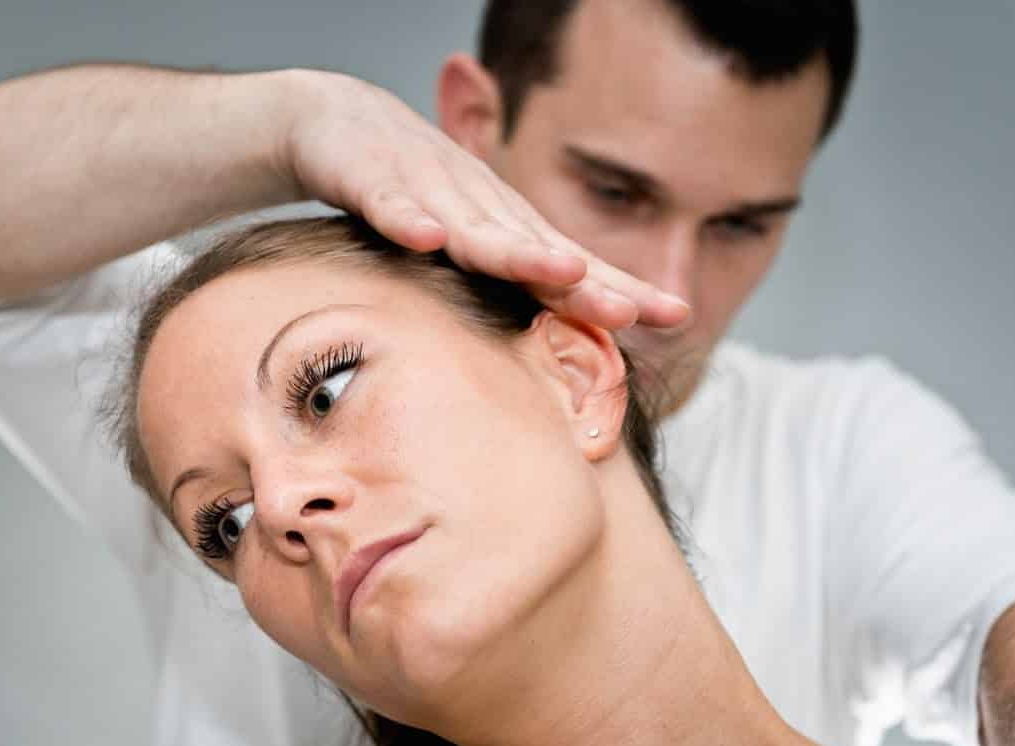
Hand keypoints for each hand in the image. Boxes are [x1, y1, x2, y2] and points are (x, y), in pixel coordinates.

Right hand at [280, 71, 689, 330]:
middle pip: (537, 251)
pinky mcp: (373, 178)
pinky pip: (391, 203)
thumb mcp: (470, 241)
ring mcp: (429, 191)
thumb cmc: (416, 194)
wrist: (338, 118)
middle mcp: (480, 208)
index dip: (620, 287)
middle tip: (627, 310)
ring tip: (559, 271)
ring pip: (475, 227)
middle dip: (585, 280)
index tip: (676, 313)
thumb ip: (508, 288)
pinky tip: (422, 237)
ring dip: (515, 251)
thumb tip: (559, 358)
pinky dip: (407, 218)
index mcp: (506, 228)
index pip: (572, 265)